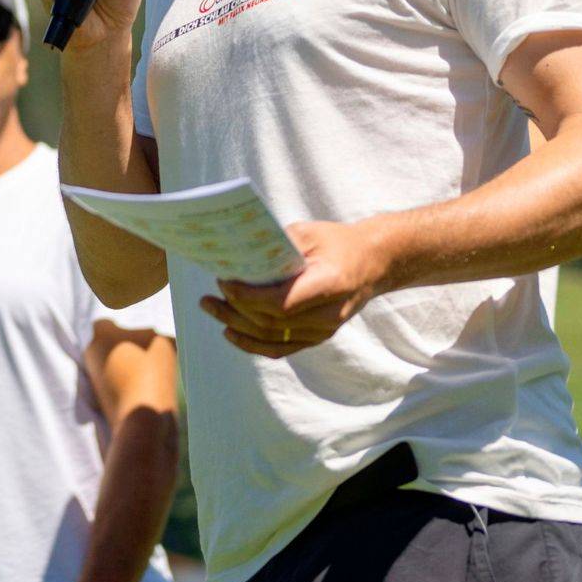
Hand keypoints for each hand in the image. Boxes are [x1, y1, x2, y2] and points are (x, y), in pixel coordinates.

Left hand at [199, 219, 393, 357]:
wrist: (373, 263)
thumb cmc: (338, 242)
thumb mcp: (310, 233)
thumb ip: (276, 245)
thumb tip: (235, 252)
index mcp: (330, 284)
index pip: (282, 302)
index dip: (248, 297)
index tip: (224, 282)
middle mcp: (329, 314)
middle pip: (272, 323)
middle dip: (234, 311)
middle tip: (209, 296)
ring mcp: (324, 330)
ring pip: (272, 339)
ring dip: (237, 327)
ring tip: (211, 309)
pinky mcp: (318, 337)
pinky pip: (281, 348)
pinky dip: (253, 343)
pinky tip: (231, 332)